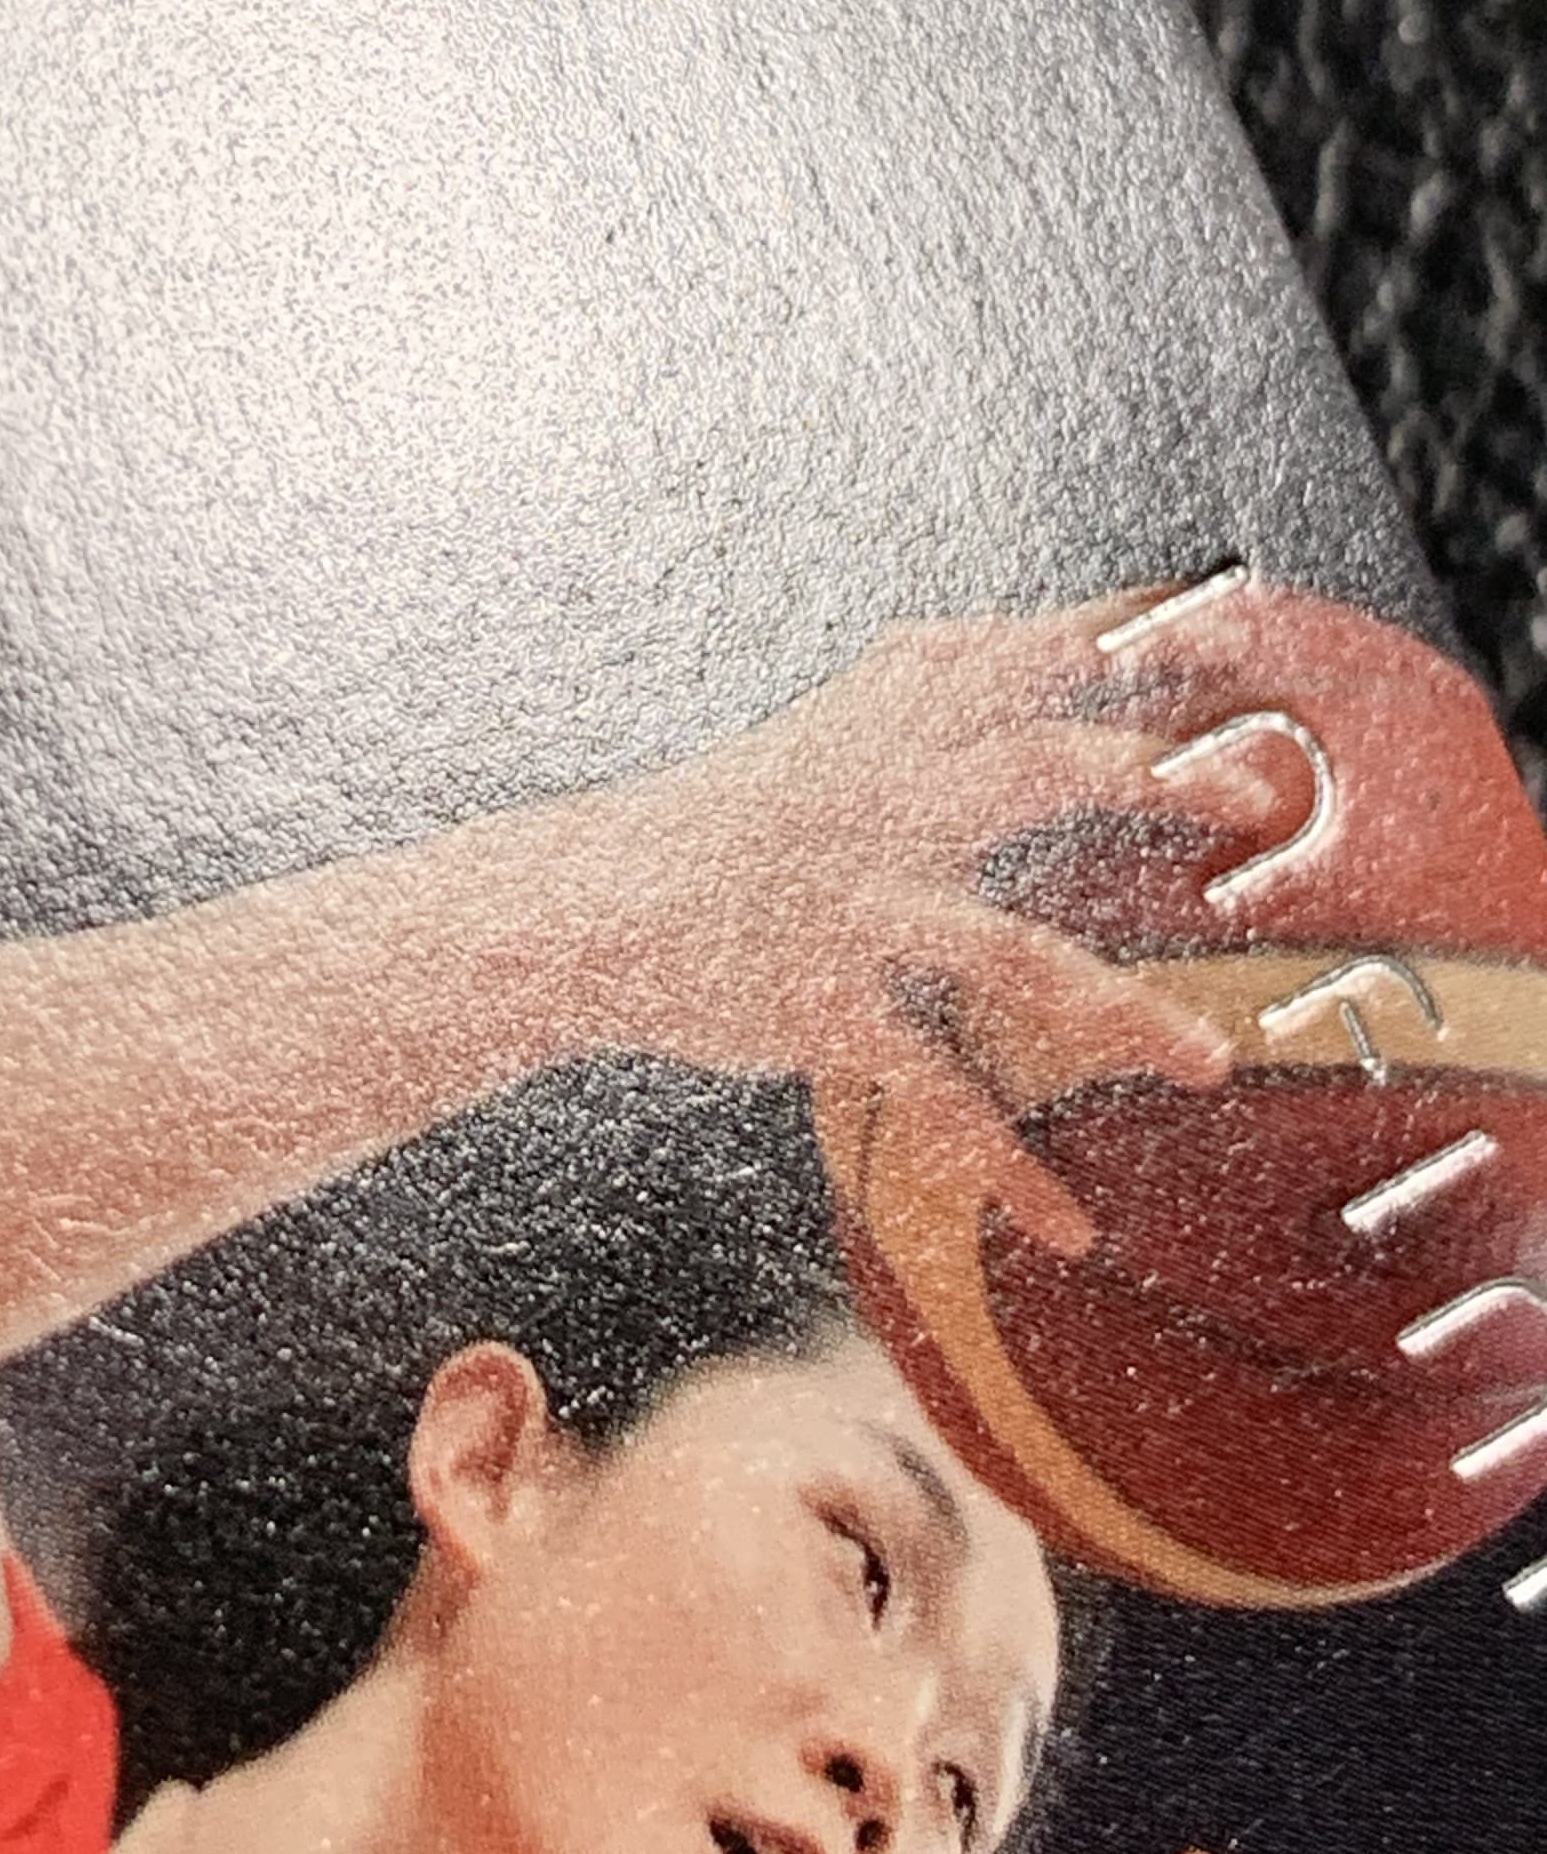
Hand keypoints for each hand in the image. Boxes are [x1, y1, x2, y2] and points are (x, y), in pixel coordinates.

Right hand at [569, 605, 1290, 1255]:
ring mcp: (856, 910)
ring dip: (1122, 1012)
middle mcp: (881, 805)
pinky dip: (1004, 1166)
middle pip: (1037, 772)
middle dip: (1156, 782)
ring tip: (1210, 1062)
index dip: (1126, 640)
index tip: (1226, 627)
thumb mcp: (819, 733)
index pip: (1021, 660)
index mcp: (885, 729)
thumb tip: (998, 633)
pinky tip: (1068, 1226)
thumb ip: (909, 687)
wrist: (594, 900)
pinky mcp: (826, 1007)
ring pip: (1013, 957)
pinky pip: (934, 1095)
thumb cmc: (723, 818)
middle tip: (1260, 798)